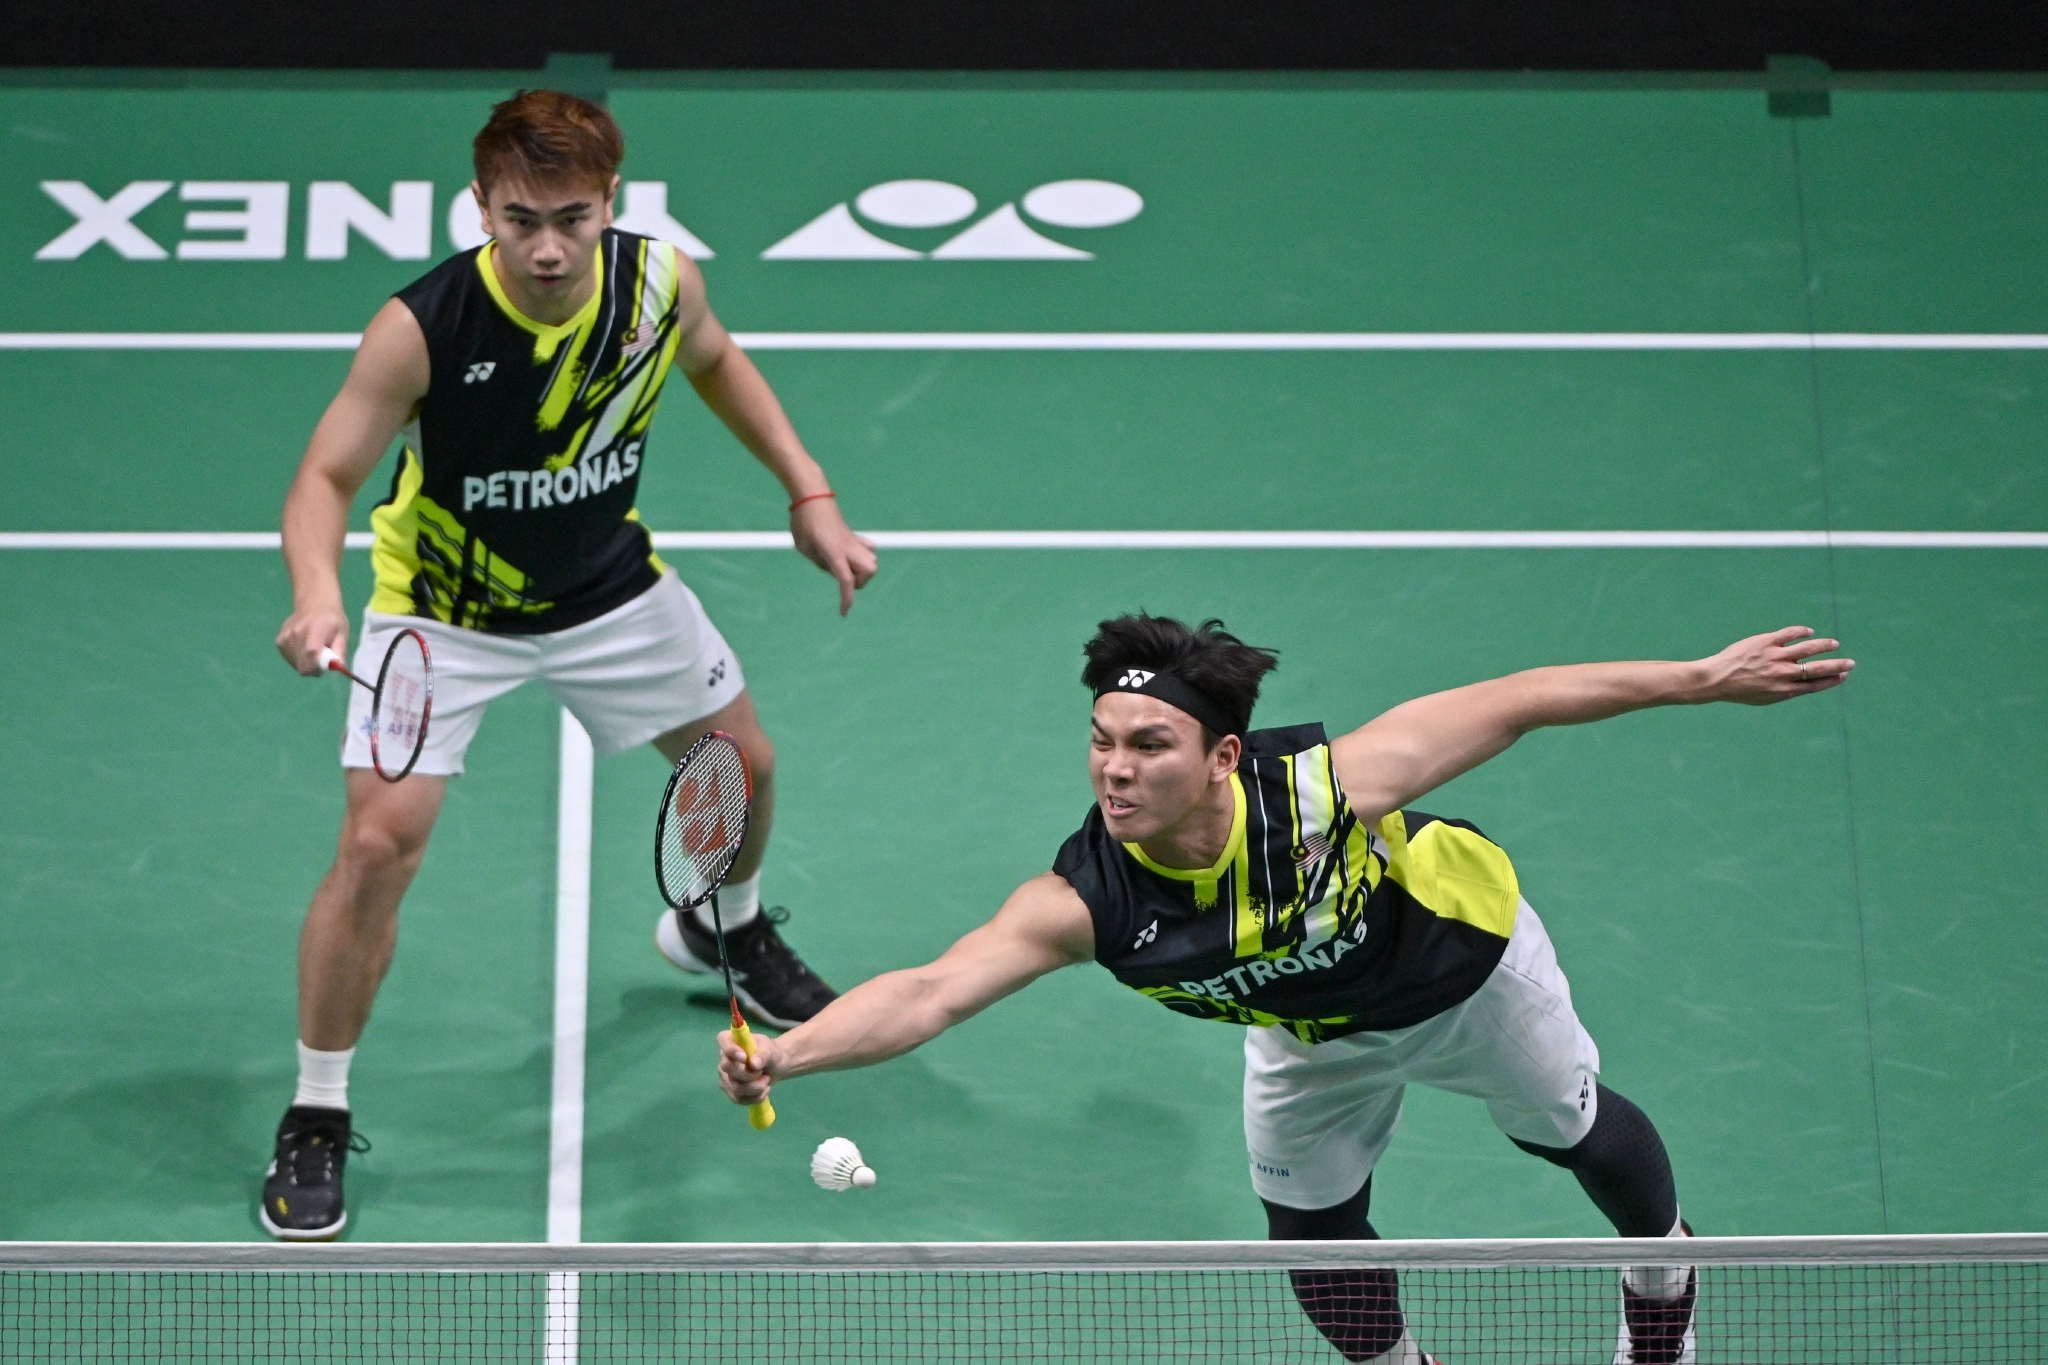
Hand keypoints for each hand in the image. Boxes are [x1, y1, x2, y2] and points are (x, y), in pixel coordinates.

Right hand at [277, 605, 350, 675]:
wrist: (313, 604)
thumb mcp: (342, 632)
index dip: (318, 667)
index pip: (311, 653)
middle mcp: (296, 633)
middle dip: (314, 669)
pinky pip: (291, 660)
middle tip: (322, 661)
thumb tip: (339, 666)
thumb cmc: (332, 620)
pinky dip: (299, 658)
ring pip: (297, 665)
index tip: (325, 668)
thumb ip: (340, 650)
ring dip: (307, 663)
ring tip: (314, 650)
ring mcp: (285, 637)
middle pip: (302, 665)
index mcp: (314, 629)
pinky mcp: (279, 641)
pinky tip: (304, 647)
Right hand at [718, 1028, 782, 1104]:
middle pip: (727, 1068)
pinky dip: (755, 1097)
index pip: (723, 1039)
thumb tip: (753, 1063)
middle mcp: (725, 1058)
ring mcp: (725, 1076)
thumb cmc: (771, 1053)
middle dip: (748, 1074)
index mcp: (732, 1041)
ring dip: (755, 1087)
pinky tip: (763, 1091)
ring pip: (735, 1087)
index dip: (731, 1049)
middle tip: (762, 1072)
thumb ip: (763, 1054)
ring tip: (766, 1080)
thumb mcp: (771, 1051)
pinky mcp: (730, 1091)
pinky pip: (739, 1099)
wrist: (776, 1068)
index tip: (744, 1057)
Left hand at [790, 498, 878, 615]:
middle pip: (869, 570)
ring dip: (861, 571)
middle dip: (860, 581)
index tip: (844, 612)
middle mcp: (848, 547)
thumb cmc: (803, 521)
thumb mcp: (804, 547)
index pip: (846, 580)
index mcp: (834, 551)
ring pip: (872, 561)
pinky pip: (867, 549)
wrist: (812, 495)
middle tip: (842, 579)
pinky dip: (863, 557)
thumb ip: (819, 562)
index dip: (846, 599)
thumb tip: (833, 569)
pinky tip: (849, 555)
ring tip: (844, 567)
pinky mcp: (852, 535)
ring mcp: (853, 540)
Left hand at [1698, 626, 1853, 703]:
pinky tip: (1809, 632)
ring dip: (1824, 646)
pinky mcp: (1766, 642)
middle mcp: (1782, 674)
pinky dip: (1802, 632)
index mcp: (1784, 690)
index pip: (1815, 685)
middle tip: (1850, 663)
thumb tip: (1804, 682)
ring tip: (1834, 645)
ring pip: (1808, 648)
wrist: (1716, 679)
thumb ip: (1785, 689)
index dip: (1831, 680)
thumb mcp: (1765, 697)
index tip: (1843, 676)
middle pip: (1817, 669)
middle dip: (1837, 666)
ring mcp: (1775, 657)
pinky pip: (1789, 634)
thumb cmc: (1740, 690)